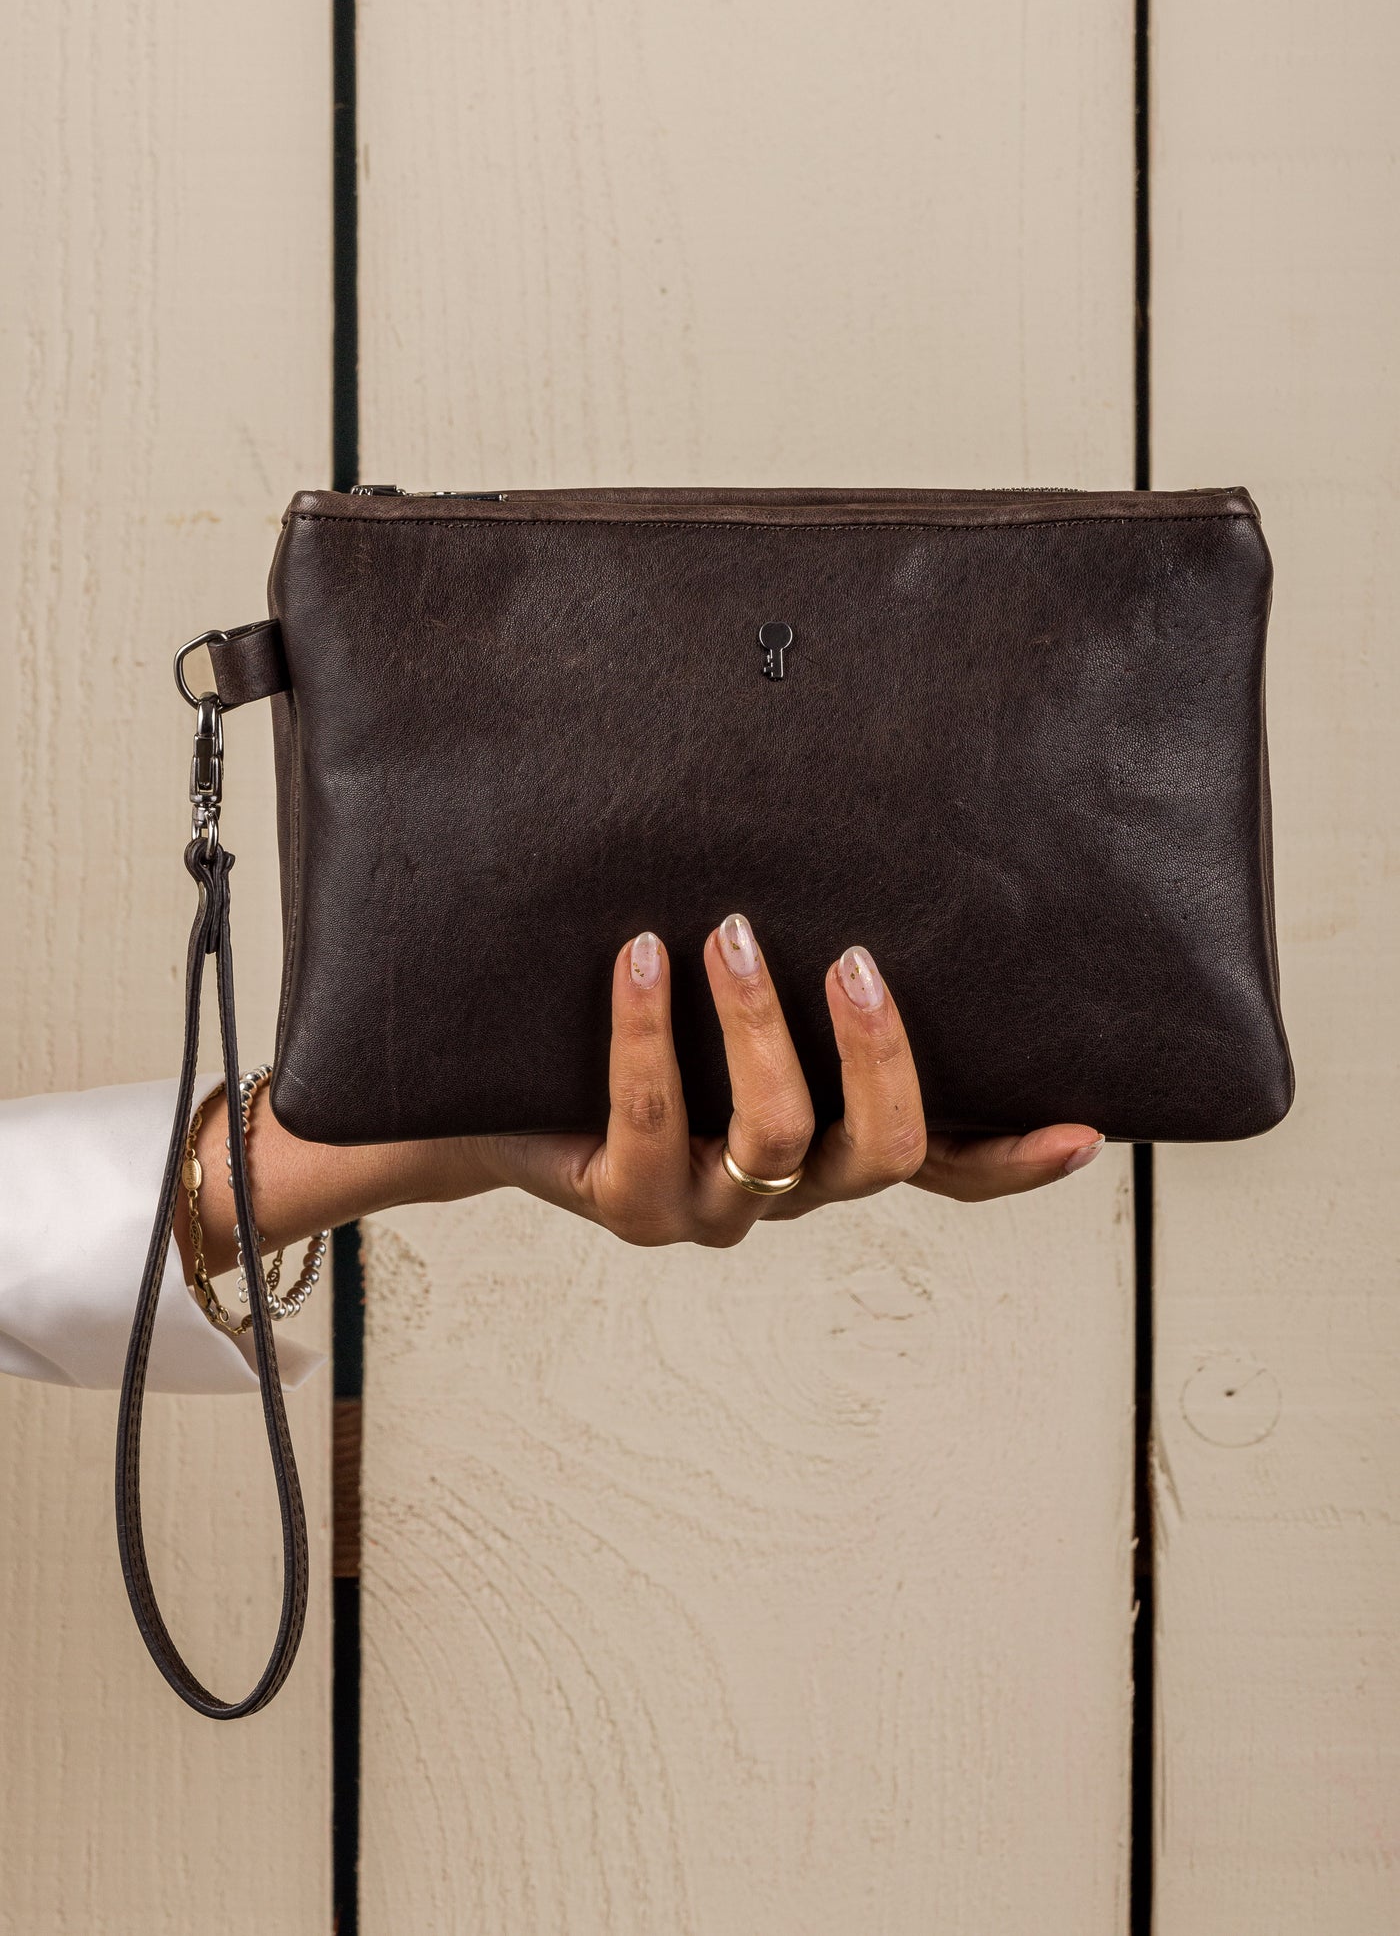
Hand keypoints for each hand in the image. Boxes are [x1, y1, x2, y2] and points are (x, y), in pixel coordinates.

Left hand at [177, 915, 1104, 1282]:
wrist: (501, 1086)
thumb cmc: (642, 1009)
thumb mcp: (735, 984)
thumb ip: (805, 948)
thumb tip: (865, 806)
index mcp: (834, 1144)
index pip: (947, 1166)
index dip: (1013, 1158)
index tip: (1083, 1128)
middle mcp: (791, 1189)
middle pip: (884, 1155)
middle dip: (880, 1056)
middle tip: (857, 963)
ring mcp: (713, 1205)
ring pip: (777, 1138)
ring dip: (759, 1027)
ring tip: (726, 933)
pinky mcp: (629, 1201)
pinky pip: (654, 1120)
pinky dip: (651, 1032)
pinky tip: (640, 958)